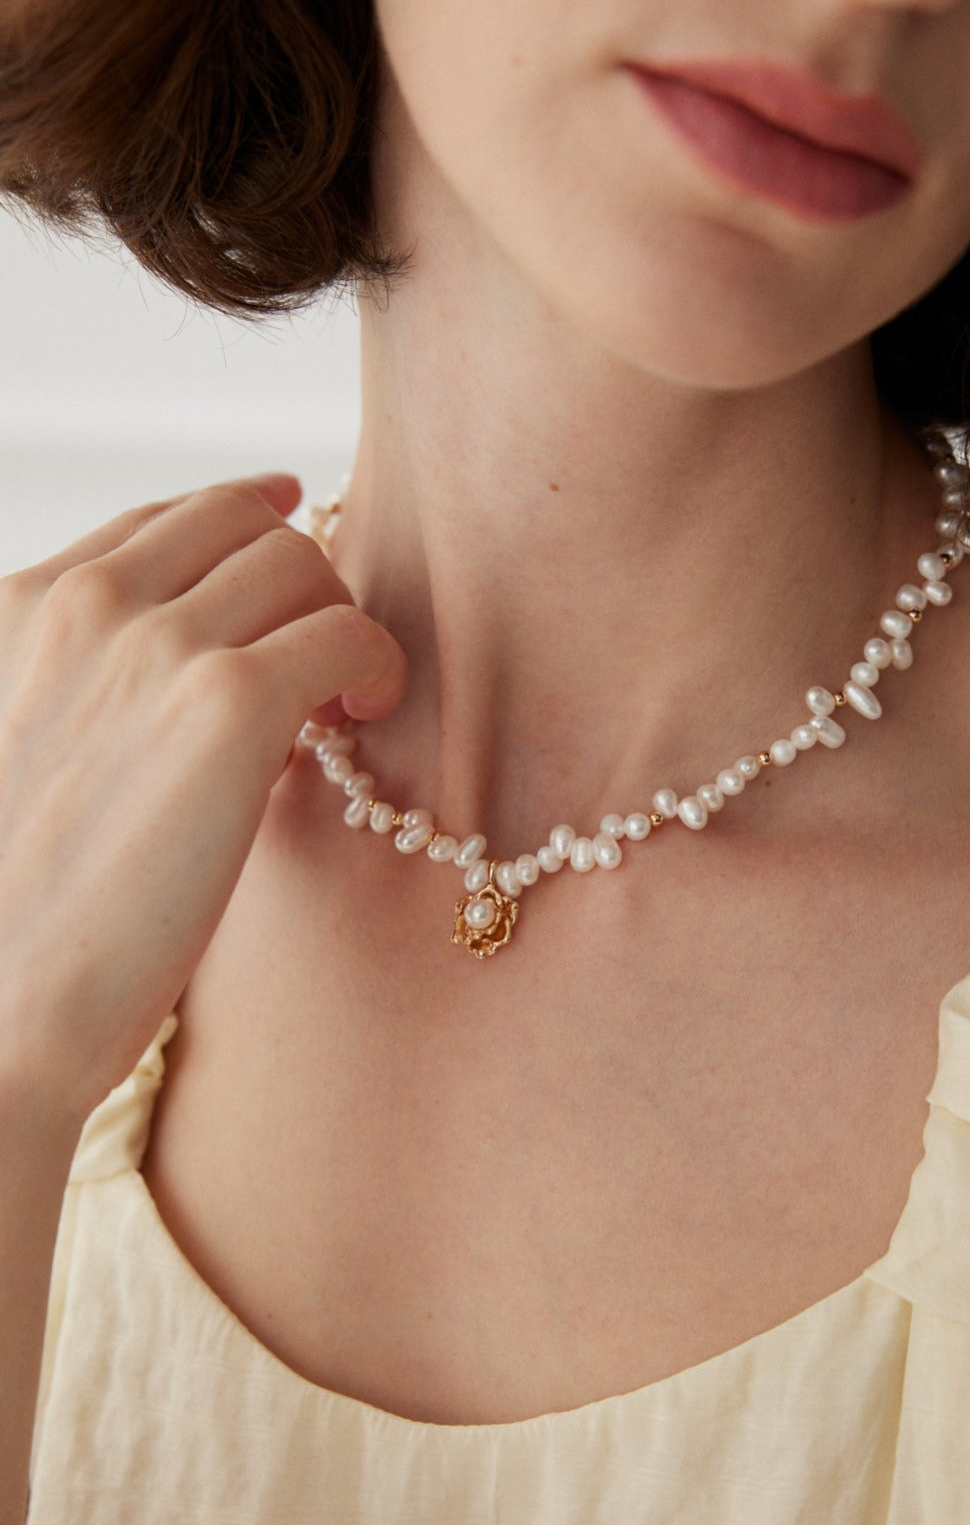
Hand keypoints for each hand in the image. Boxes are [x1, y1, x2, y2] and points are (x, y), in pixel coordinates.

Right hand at [0, 474, 405, 1131]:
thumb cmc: (24, 910)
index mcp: (21, 608)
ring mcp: (155, 646)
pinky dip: (376, 664)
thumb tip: (216, 656)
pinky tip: (364, 711)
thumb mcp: (36, 749)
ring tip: (344, 694)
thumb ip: (97, 682)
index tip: (290, 518)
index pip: (163, 519)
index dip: (242, 515)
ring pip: (302, 564)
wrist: (2, 1009)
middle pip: (242, 523)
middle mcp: (84, 605)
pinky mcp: (228, 705)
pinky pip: (348, 632)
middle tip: (321, 648)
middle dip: (299, 574)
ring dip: (338, 618)